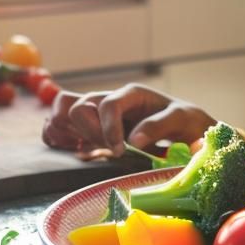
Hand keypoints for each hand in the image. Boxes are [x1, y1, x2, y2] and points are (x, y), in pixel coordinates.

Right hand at [41, 83, 216, 159]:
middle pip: (78, 107)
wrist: (186, 128)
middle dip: (90, 133)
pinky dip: (59, 136)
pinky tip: (77, 150)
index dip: (108, 128)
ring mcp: (98, 112)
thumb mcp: (182, 120)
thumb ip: (159, 126)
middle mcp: (111, 99)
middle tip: (109, 151)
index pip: (107, 104)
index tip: (119, 150)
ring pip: (64, 111)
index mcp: (131, 94)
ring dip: (71, 132)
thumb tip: (133, 141)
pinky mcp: (92, 126)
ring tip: (91, 149)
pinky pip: (60, 124)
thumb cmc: (186, 121)